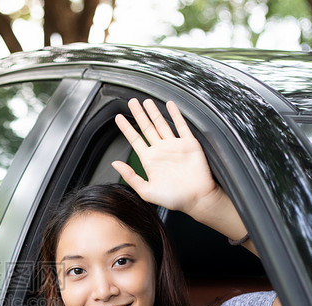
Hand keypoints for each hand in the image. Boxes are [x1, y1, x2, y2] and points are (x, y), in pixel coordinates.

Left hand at [112, 99, 221, 216]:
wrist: (196, 199)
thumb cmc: (173, 199)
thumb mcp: (146, 191)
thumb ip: (130, 176)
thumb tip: (115, 164)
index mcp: (150, 160)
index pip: (135, 139)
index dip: (126, 128)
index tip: (118, 118)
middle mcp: (161, 150)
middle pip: (147, 128)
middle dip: (138, 114)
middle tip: (131, 102)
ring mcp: (174, 146)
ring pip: (161, 124)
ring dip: (154, 112)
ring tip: (146, 100)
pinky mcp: (189, 144)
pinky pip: (181, 126)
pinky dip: (176, 114)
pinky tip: (170, 105)